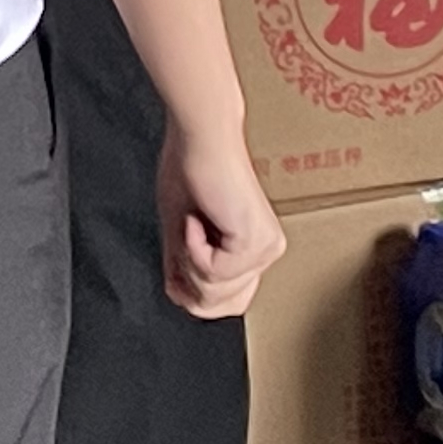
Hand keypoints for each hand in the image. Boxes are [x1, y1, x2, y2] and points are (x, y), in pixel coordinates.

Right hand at [157, 125, 289, 318]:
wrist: (200, 137)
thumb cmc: (190, 167)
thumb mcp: (181, 232)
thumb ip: (186, 268)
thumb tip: (181, 297)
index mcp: (253, 248)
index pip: (230, 303)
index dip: (196, 295)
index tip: (176, 271)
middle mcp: (266, 251)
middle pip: (222, 306)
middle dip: (190, 279)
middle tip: (183, 239)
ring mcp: (265, 248)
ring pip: (215, 291)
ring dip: (187, 258)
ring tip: (190, 223)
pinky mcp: (254, 243)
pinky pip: (213, 271)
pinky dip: (191, 247)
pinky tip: (196, 218)